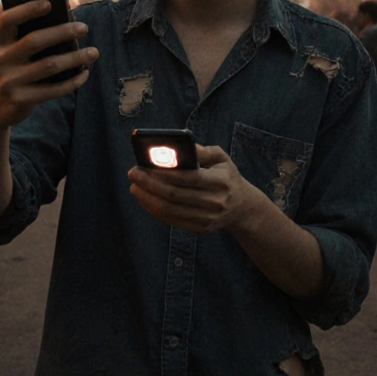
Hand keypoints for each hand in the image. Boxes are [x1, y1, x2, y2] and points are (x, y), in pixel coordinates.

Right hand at [0, 0, 97, 128]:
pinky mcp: (20, 100)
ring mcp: (9, 82)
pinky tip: (84, 74)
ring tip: (93, 52)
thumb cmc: (7, 71)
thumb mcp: (4, 53)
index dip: (27, 9)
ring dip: (75, 58)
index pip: (8, 20)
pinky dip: (72, 81)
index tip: (49, 3)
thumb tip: (65, 22)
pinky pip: (53, 89)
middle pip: (34, 41)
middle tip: (84, 28)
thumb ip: (22, 38)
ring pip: (49, 65)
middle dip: (63, 32)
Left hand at [127, 145, 260, 233]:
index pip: (188, 177)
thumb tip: (179, 146)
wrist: (242, 208)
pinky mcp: (200, 229)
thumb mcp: (222, 159)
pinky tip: (145, 199)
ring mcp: (207, 219)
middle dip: (149, 184)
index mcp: (221, 182)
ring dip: (147, 198)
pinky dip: (155, 209)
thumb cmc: (227, 177)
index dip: (164, 172)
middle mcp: (215, 202)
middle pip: (174, 195)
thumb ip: (203, 151)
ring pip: (170, 210)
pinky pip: (172, 220)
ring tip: (134, 186)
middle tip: (133, 173)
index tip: (145, 164)